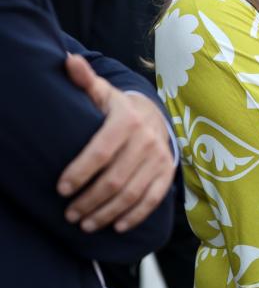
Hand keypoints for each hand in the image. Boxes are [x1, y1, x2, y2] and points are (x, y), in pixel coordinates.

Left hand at [57, 54, 175, 232]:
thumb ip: (85, 81)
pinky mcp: (167, 172)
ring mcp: (160, 158)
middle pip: (115, 179)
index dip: (80, 173)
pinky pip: (152, 199)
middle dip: (89, 201)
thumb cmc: (119, 108)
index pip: (101, 151)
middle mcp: (147, 140)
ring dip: (106, 213)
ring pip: (131, 193)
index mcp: (128, 120)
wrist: (155, 115)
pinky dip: (134, 216)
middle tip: (69, 214)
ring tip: (85, 224)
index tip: (61, 189)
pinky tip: (115, 226)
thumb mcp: (103, 93)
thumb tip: (67, 61)